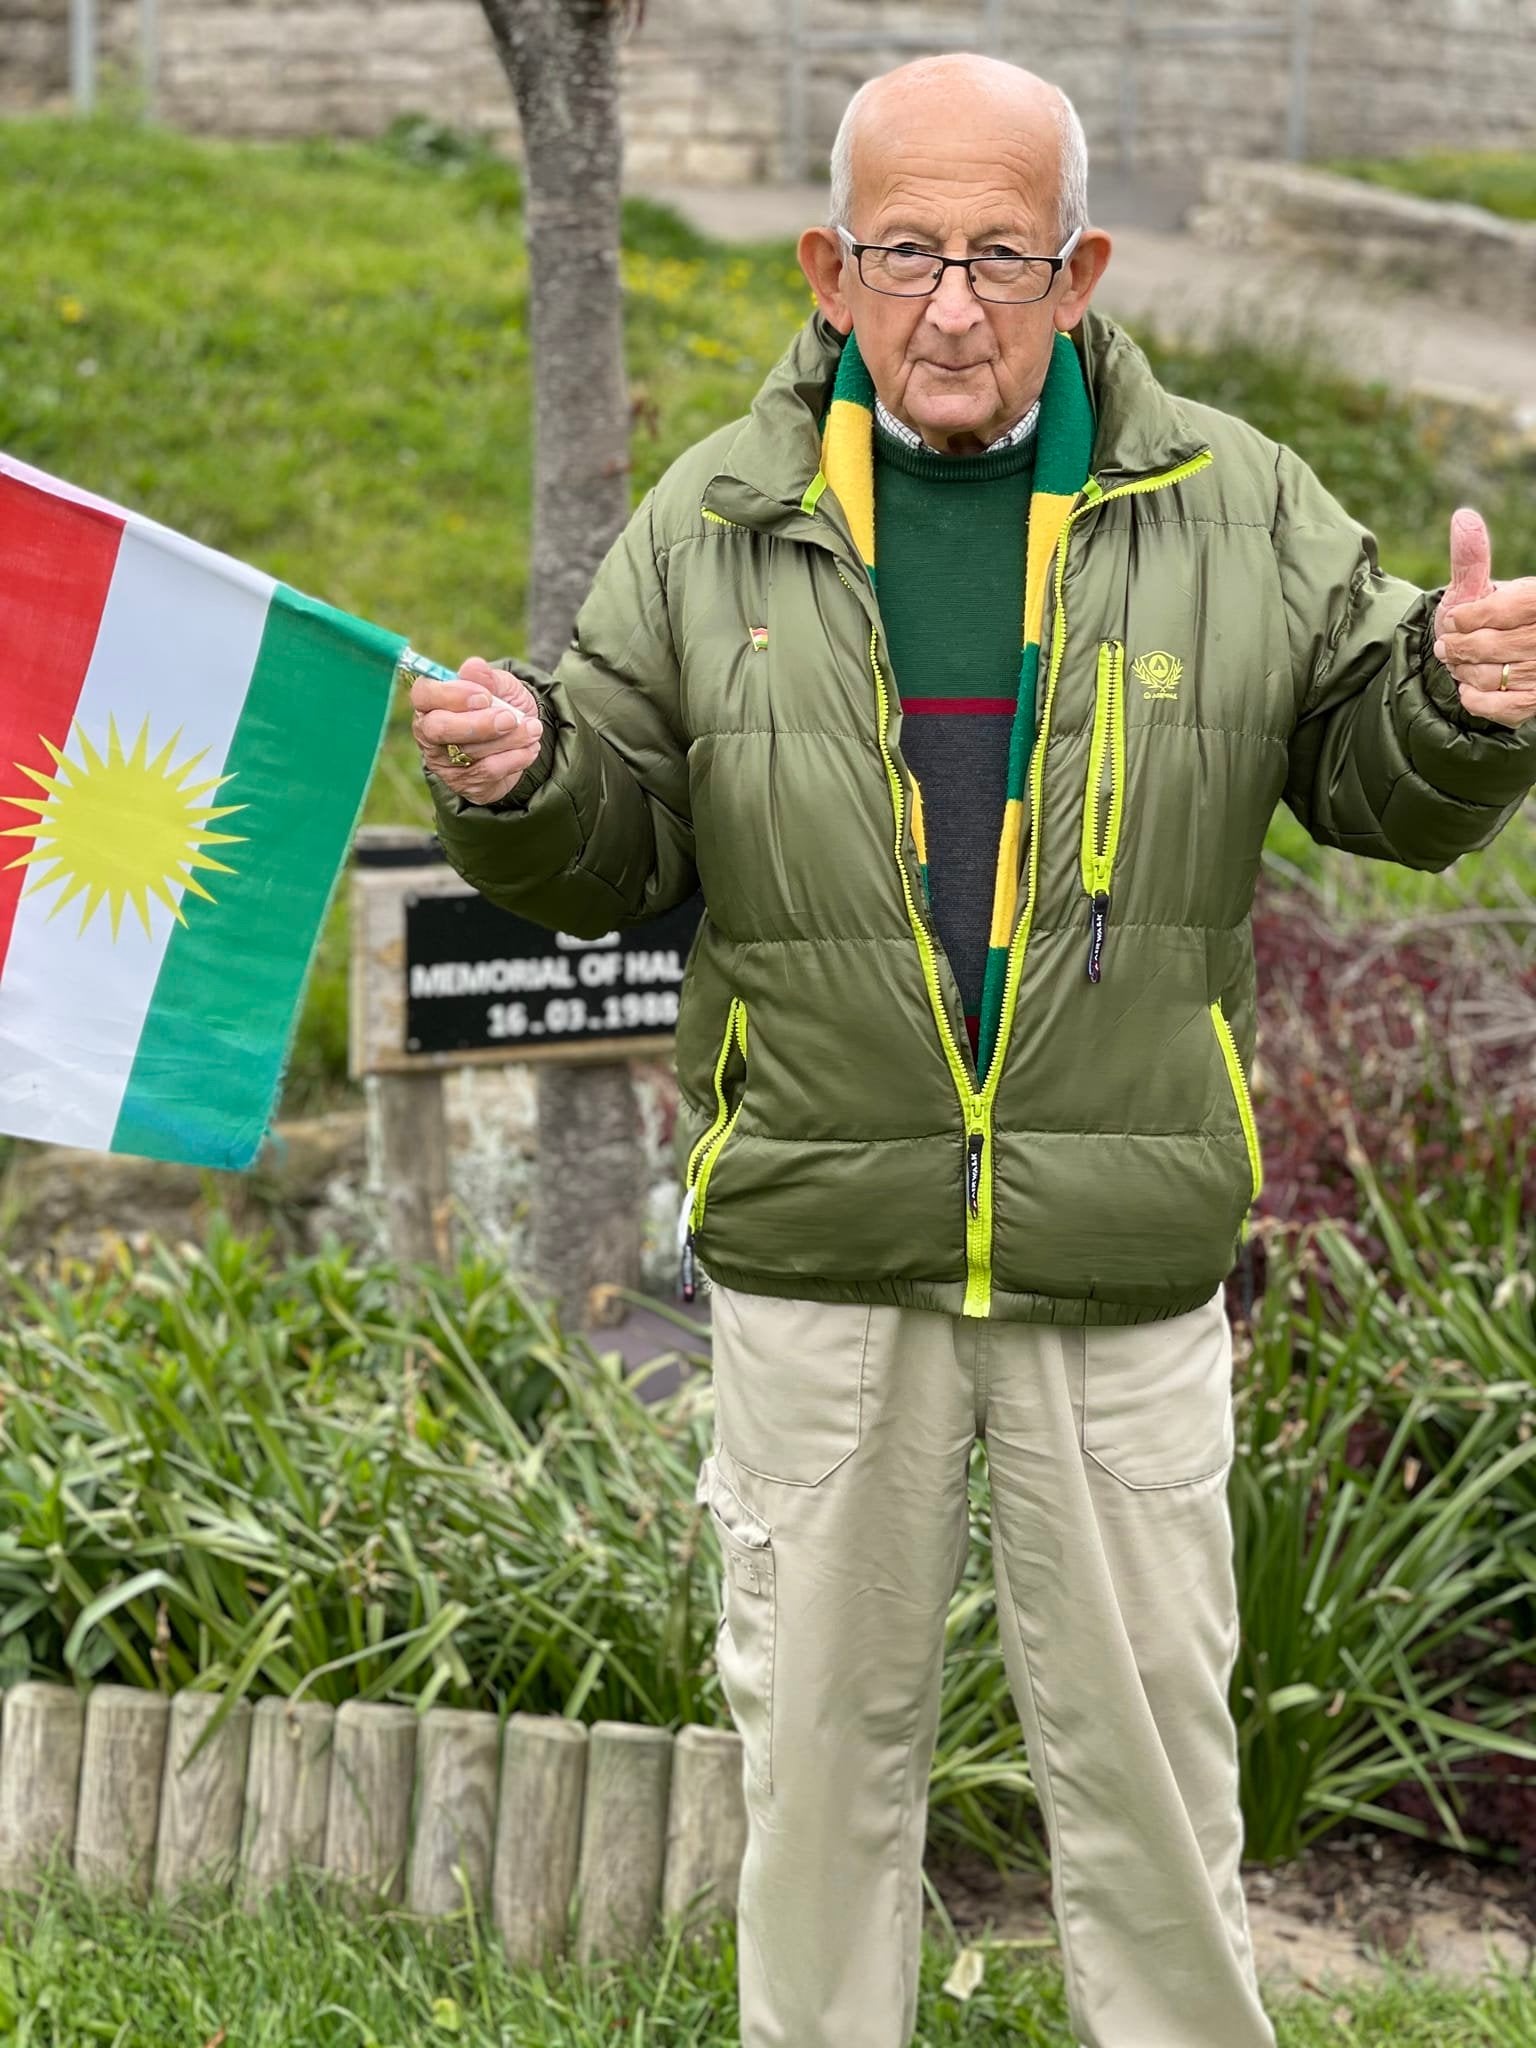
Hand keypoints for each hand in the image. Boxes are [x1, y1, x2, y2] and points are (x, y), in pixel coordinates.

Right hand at [411, 656, 543, 805]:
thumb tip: (473, 666)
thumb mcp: (500, 686)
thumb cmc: (501, 705)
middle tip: (510, 718)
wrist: (520, 738)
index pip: (424, 694)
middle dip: (478, 724)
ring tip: (533, 729)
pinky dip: (515, 758)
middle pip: (440, 729)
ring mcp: (444, 761)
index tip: (484, 697)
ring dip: (508, 739)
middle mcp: (430, 733)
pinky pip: (488, 772)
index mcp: (431, 702)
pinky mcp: (464, 783)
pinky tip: (530, 748)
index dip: (452, 695)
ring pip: (470, 752)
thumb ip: (487, 677)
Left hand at [1431, 508, 1535, 729]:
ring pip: (1493, 676)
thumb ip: (1470, 558)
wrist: (1488, 662)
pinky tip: (1469, 688)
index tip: (1453, 620)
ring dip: (1463, 671)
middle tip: (1446, 646)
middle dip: (1460, 647)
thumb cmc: (1485, 620)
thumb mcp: (1476, 588)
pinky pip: (1499, 707)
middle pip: (1494, 645)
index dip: (1471, 617)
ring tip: (1456, 663)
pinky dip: (1475, 699)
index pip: (1507, 609)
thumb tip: (1463, 519)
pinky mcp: (1534, 703)